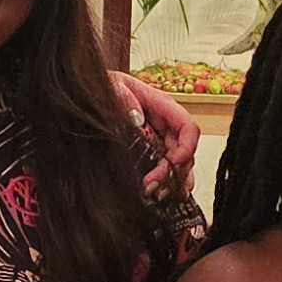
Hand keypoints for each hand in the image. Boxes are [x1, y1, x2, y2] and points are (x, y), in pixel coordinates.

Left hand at [113, 71, 200, 185]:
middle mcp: (167, 127)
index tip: (174, 162)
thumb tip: (137, 118)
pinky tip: (157, 195)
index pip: (188, 128)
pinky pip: (165, 171)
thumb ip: (124, 99)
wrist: (94, 93)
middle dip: (173, 173)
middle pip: (185, 153)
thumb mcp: (114, 86)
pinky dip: (165, 185)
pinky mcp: (150, 154)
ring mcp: (160, 142)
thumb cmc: (108, 87)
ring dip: (172, 183)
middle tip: (151, 186)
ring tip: (156, 195)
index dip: (187, 148)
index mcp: (164, 108)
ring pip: (179, 167)